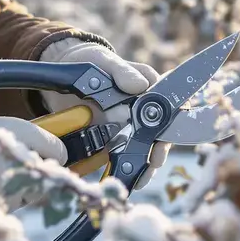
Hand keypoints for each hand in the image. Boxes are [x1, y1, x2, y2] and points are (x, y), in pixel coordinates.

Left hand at [38, 39, 168, 190]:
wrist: (67, 71)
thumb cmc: (92, 62)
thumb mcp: (105, 61)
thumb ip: (122, 71)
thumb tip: (139, 86)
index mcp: (149, 87)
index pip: (170, 105)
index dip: (173, 122)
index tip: (165, 135)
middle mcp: (143, 110)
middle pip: (161, 133)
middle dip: (159, 150)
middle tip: (155, 161)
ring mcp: (130, 126)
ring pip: (146, 148)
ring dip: (147, 164)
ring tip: (142, 177)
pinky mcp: (115, 138)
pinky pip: (126, 155)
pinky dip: (128, 167)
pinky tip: (129, 178)